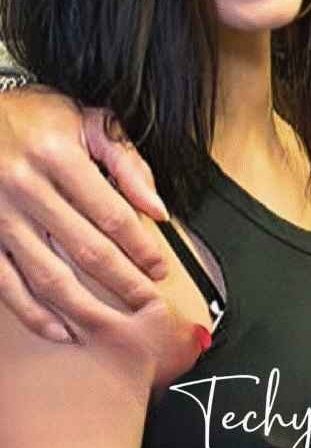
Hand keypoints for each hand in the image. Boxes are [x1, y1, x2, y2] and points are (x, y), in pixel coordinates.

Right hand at [0, 88, 168, 341]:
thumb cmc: (35, 118)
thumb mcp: (87, 122)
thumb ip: (127, 162)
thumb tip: (157, 209)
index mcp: (57, 157)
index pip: (111, 214)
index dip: (141, 247)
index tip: (159, 268)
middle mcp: (25, 188)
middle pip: (85, 249)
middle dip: (122, 281)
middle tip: (146, 301)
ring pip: (47, 275)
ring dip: (84, 307)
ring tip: (113, 324)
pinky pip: (7, 285)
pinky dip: (34, 313)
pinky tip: (61, 329)